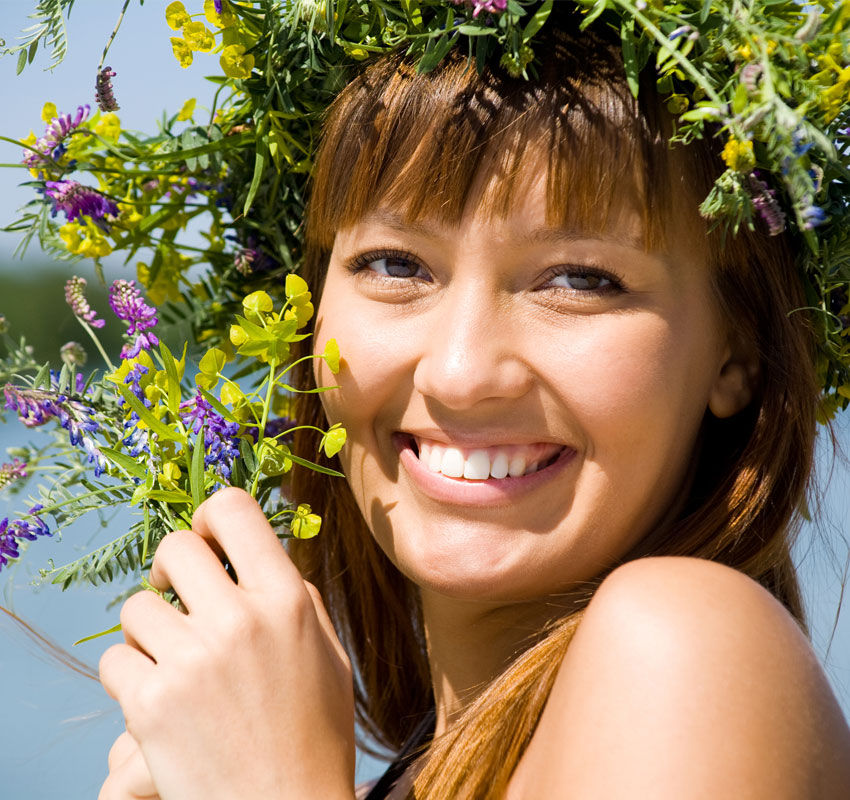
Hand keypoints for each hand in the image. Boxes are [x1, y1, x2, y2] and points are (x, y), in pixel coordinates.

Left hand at [99, 488, 355, 799]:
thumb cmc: (313, 733)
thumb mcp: (328, 653)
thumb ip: (295, 595)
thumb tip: (253, 554)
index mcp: (286, 600)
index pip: (233, 509)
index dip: (211, 517)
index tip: (207, 543)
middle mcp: (239, 620)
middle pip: (175, 547)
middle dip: (170, 570)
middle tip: (177, 597)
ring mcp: (191, 661)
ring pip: (136, 607)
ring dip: (148, 629)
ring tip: (170, 658)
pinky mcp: (151, 704)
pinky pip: (115, 660)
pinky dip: (130, 676)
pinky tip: (158, 696)